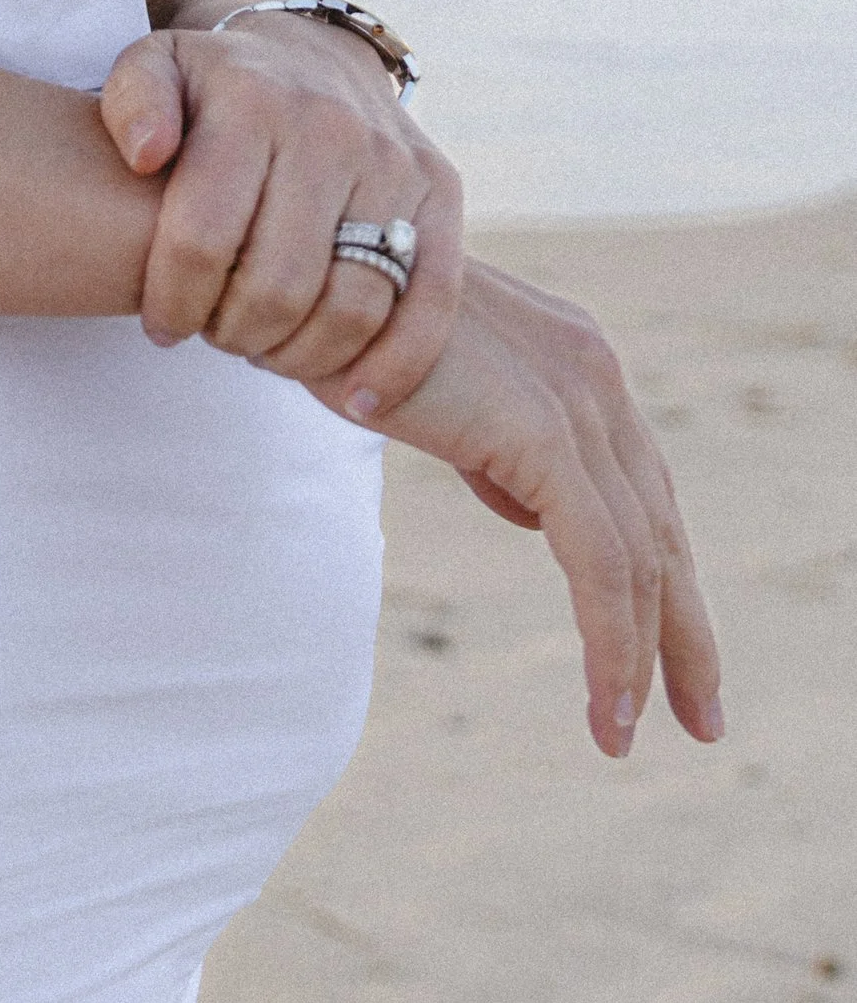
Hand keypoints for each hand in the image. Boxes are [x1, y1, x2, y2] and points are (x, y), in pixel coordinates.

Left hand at [100, 7, 464, 412]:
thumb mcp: (154, 70)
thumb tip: (145, 155)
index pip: (203, 237)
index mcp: (252, 102)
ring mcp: (394, 163)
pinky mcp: (440, 194)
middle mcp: (331, 128)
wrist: (314, 56)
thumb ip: (129, 103)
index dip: (172, 302)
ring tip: (264, 350)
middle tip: (214, 335)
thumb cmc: (215, 89)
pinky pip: (430, 304)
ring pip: (352, 306)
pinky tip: (354, 400)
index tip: (160, 325)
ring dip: (299, 356)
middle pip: (278, 284)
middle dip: (232, 333)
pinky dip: (394, 366)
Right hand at [340, 260, 722, 756]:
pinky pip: (601, 563)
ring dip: (641, 657)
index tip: (664, 657)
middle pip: (661, 526)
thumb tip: (527, 510)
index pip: (639, 489)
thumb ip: (495, 443)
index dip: (660, 578)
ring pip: (640, 557)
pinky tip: (605, 704)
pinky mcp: (544, 433)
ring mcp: (578, 399)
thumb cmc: (344, 325)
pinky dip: (611, 643)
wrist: (301, 271)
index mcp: (575, 358)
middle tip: (701, 718)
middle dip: (684, 632)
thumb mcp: (437, 385)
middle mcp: (596, 371)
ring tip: (624, 731)